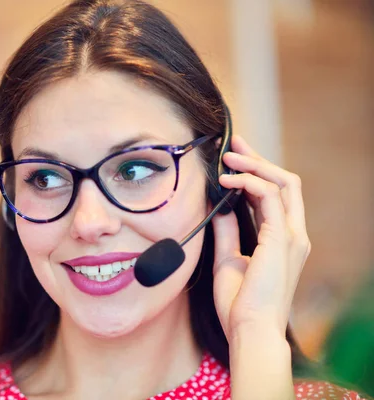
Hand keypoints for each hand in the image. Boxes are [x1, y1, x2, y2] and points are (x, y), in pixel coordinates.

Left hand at [211, 136, 310, 340]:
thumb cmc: (240, 304)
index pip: (276, 194)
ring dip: (253, 164)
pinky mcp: (281, 239)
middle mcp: (292, 234)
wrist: (249, 330)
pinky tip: (226, 180)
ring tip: (227, 156)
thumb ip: (228, 232)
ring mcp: (290, 236)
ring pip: (281, 183)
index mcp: (282, 240)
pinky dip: (248, 182)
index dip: (257, 171)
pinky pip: (268, 197)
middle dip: (258, 158)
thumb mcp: (229, 259)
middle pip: (284, 182)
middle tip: (233, 142)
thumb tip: (218, 209)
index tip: (234, 157)